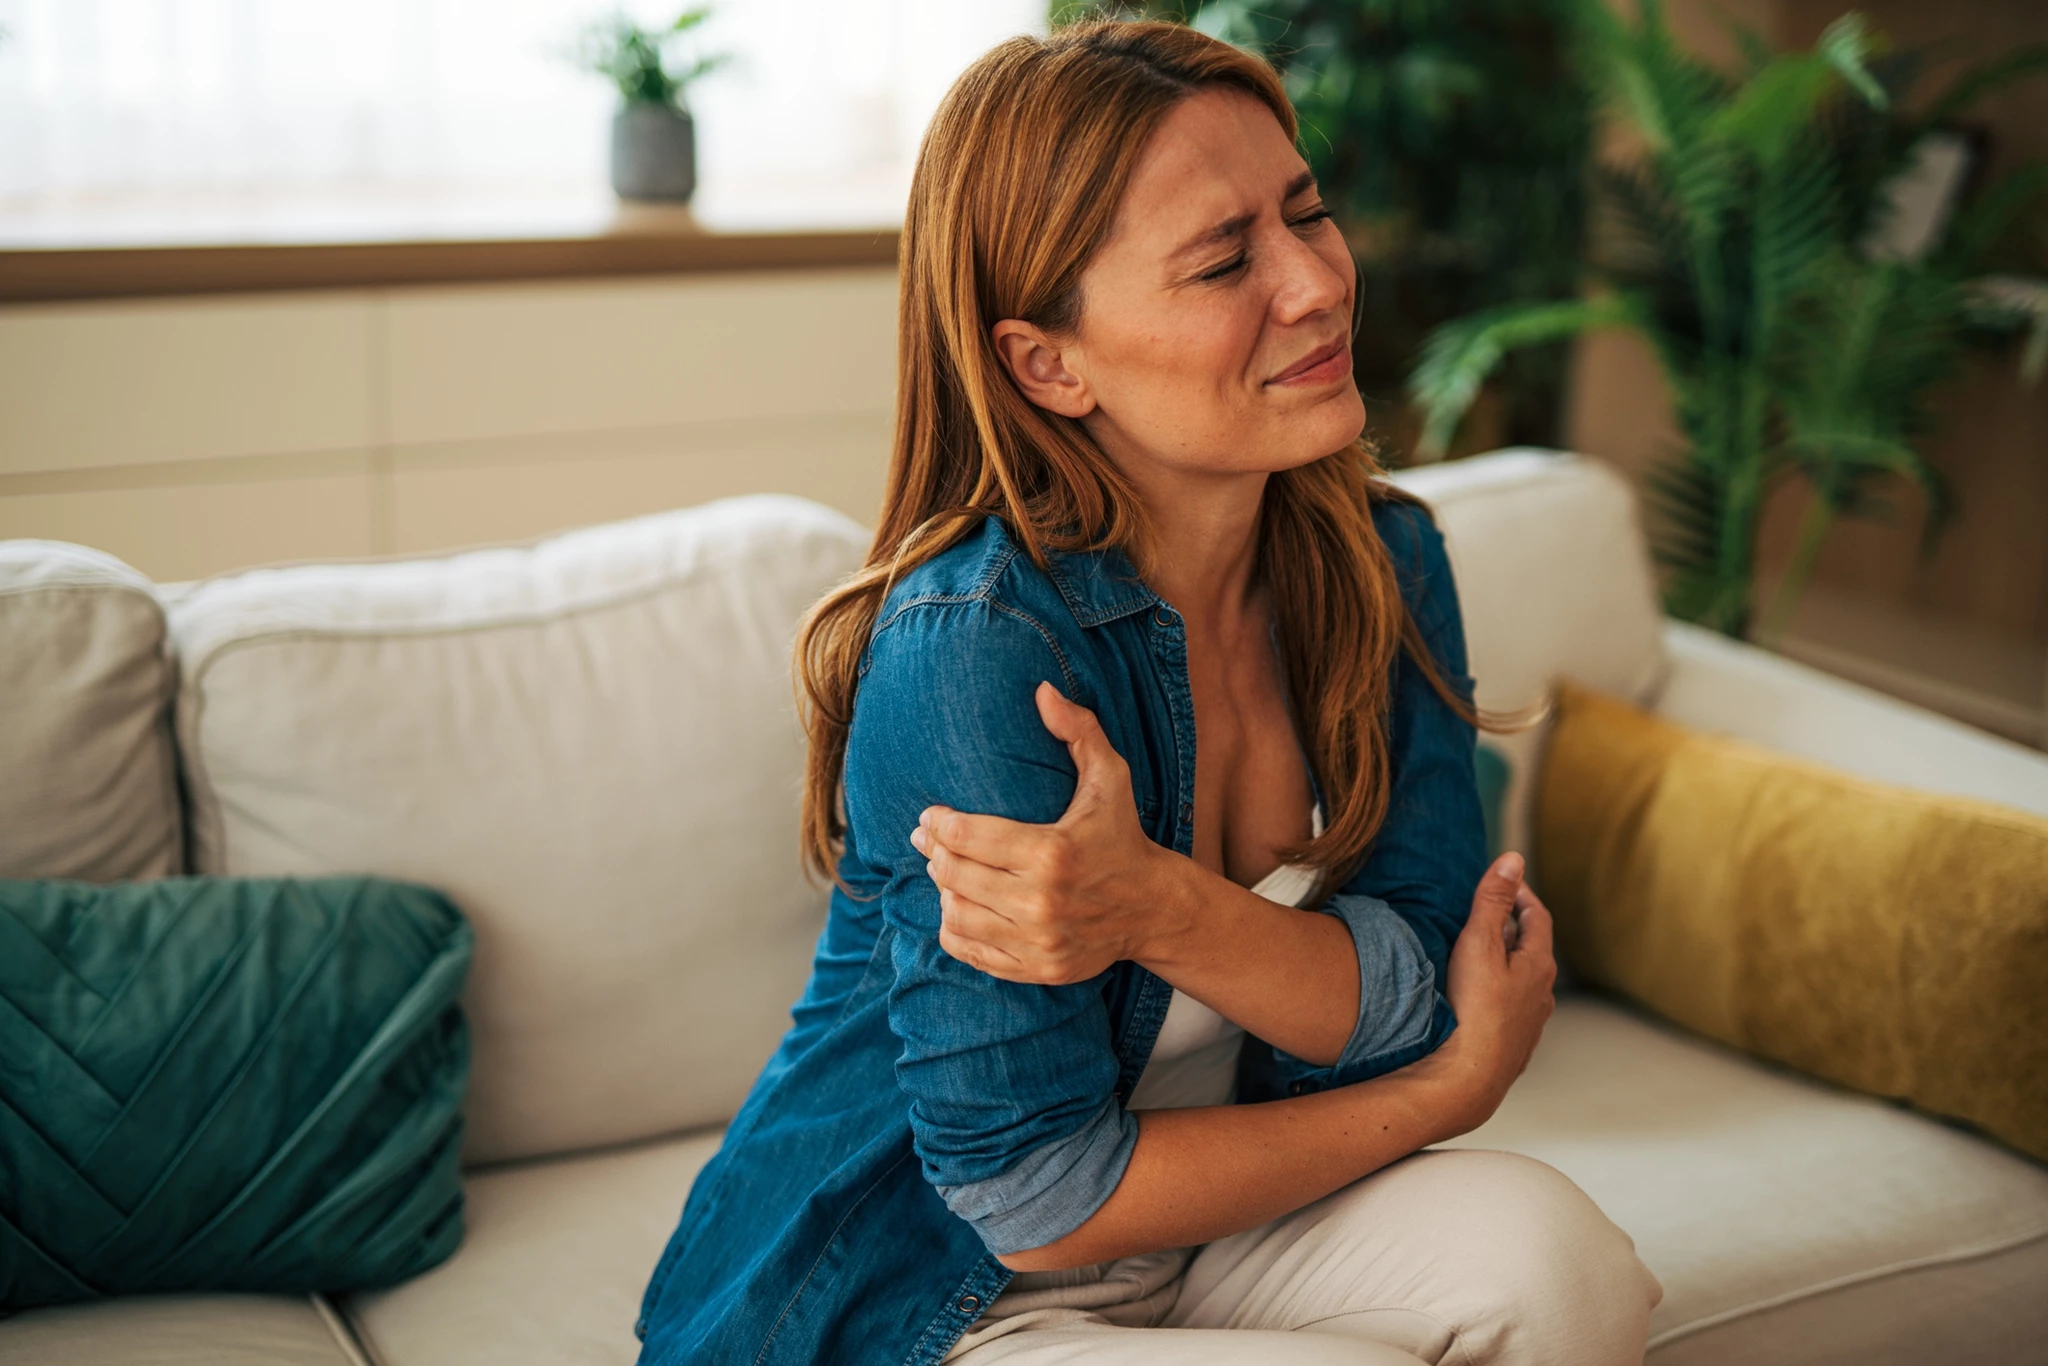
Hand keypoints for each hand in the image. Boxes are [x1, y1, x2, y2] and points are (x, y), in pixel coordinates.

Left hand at [910, 682, 1178, 984]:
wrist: (1152, 907)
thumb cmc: (1122, 836)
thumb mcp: (1110, 778)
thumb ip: (1078, 730)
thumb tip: (1043, 690)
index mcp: (1052, 852)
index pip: (967, 837)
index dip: (938, 824)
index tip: (931, 816)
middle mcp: (1041, 901)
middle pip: (954, 875)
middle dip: (935, 853)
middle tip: (929, 840)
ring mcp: (1037, 940)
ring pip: (956, 914)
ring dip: (943, 890)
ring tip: (946, 871)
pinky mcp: (1036, 968)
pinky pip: (970, 951)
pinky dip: (955, 928)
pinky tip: (960, 906)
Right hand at [1408, 852, 1555, 1138]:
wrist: (1470, 1076)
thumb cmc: (1474, 1008)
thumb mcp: (1479, 943)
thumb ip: (1493, 901)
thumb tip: (1513, 859)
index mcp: (1538, 964)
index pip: (1538, 916)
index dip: (1522, 895)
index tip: (1505, 882)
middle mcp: (1542, 994)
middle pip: (1532, 949)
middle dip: (1512, 928)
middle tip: (1487, 914)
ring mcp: (1531, 1023)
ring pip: (1523, 983)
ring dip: (1506, 965)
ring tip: (1479, 956)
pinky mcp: (1514, 1047)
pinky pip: (1511, 1011)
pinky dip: (1499, 995)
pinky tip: (1478, 1001)